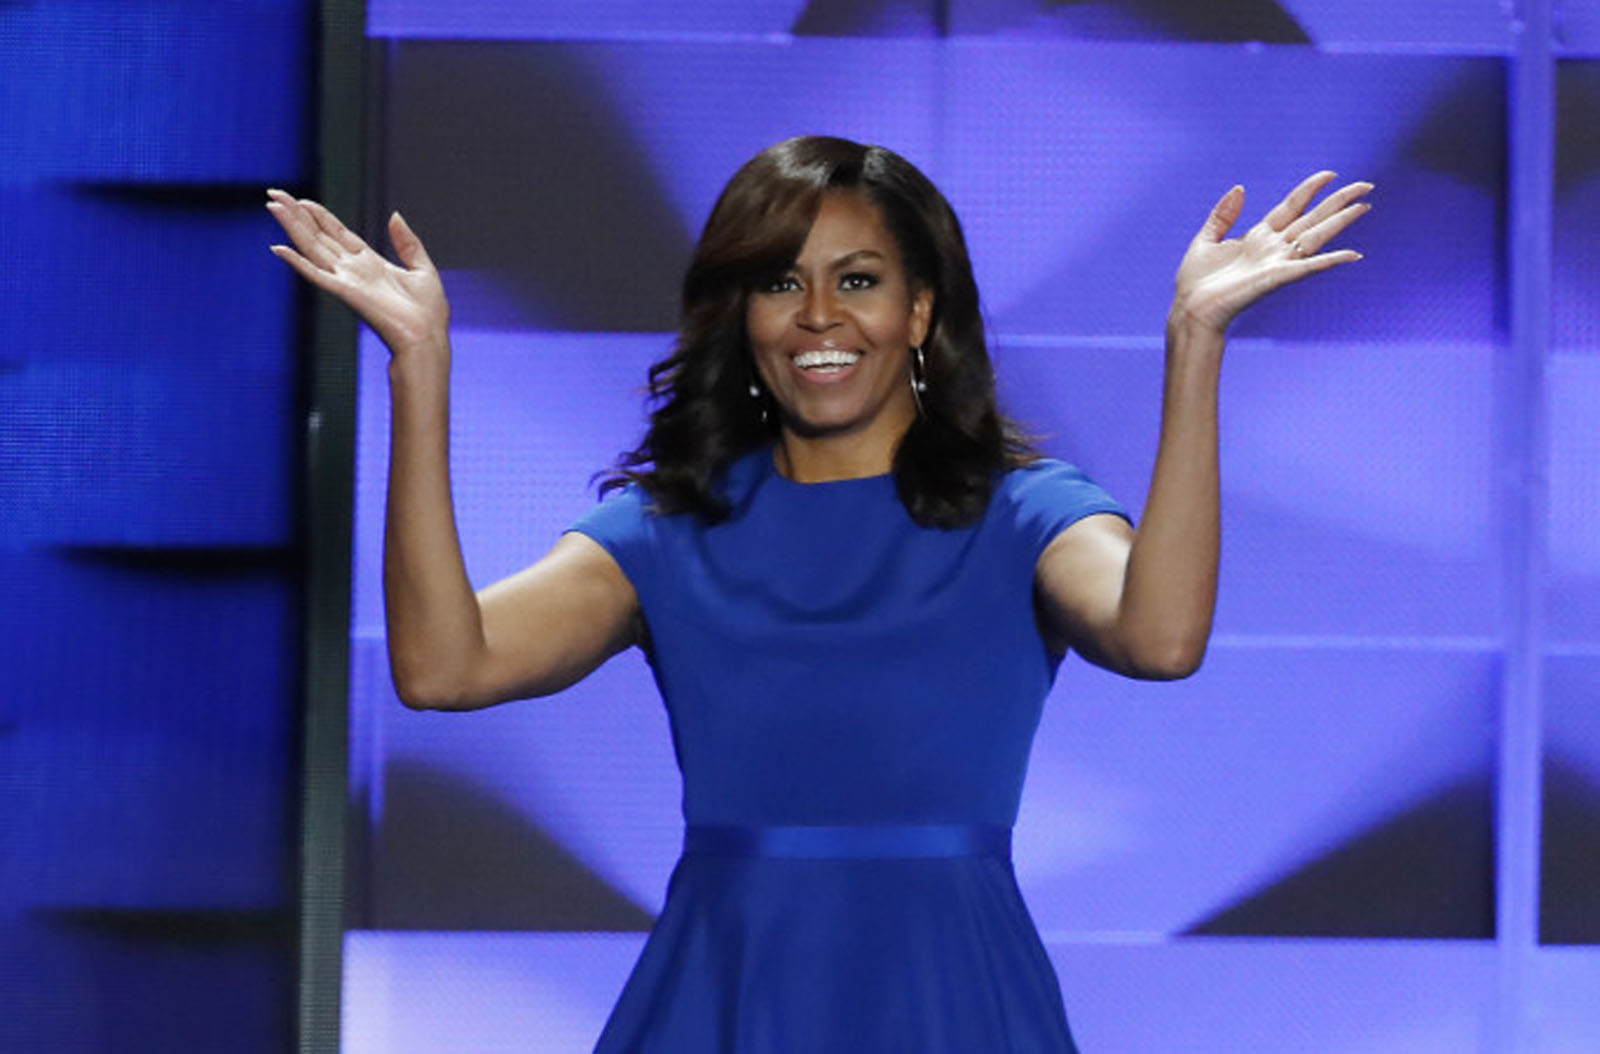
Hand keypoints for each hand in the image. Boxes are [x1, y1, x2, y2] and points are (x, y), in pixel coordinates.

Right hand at [266, 190, 449, 354]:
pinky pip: (316, 275)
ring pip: (312, 247)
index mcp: (371, 263)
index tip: (301, 200)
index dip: (319, 215)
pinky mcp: (345, 293)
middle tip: (274, 193)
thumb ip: (407, 242)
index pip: (337, 233)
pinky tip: (278, 249)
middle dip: (297, 214)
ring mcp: (347, 281)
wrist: (428, 339)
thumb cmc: (429, 314)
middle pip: (319, 236)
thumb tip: (395, 215)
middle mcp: (354, 270)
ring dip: (292, 226)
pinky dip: (297, 262)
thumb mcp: (423, 269)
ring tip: (273, 205)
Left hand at [1170, 171, 1370, 336]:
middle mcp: (1273, 248)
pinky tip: (1353, 254)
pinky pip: (1308, 267)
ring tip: (1364, 206)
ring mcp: (1277, 263)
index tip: (1329, 174)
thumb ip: (1223, 215)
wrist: (1191, 310)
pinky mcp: (1276, 278)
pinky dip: (1330, 261)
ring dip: (1341, 221)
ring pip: (1316, 236)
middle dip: (1338, 202)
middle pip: (1313, 218)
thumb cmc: (1196, 282)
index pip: (1291, 207)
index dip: (1310, 190)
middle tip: (1366, 186)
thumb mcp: (1206, 239)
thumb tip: (1240, 188)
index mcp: (1257, 237)